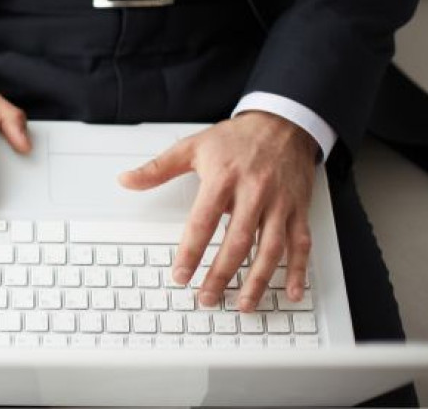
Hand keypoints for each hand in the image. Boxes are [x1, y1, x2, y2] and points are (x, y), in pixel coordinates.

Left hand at [118, 112, 318, 311]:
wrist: (282, 123)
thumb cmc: (236, 138)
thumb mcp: (193, 146)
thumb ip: (158, 168)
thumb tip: (127, 180)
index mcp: (224, 179)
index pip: (203, 222)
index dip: (191, 251)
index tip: (180, 275)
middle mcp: (254, 193)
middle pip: (237, 242)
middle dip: (221, 274)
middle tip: (207, 298)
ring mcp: (279, 204)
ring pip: (271, 249)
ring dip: (257, 281)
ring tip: (243, 304)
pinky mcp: (298, 210)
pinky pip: (301, 244)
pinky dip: (299, 271)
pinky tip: (290, 293)